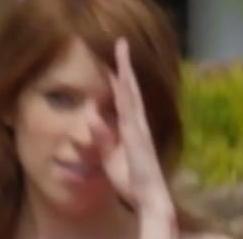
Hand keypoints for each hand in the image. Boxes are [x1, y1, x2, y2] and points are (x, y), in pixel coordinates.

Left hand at [94, 39, 175, 224]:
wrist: (150, 199)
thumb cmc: (131, 180)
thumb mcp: (110, 157)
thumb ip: (103, 138)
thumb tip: (92, 118)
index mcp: (131, 127)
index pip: (124, 97)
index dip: (119, 77)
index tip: (113, 57)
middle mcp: (137, 123)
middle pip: (130, 89)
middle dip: (125, 65)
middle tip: (121, 42)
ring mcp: (139, 129)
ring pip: (131, 95)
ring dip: (127, 73)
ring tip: (121, 52)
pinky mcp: (138, 139)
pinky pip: (129, 113)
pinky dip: (125, 97)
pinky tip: (119, 82)